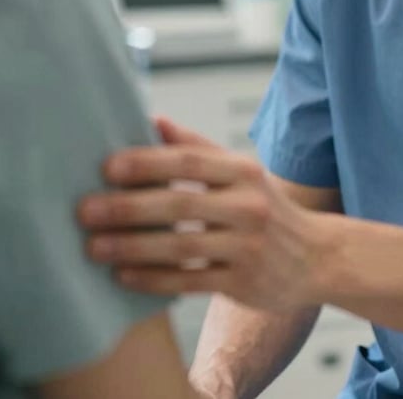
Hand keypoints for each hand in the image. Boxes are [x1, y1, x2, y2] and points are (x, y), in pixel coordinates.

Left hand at [78, 117, 321, 309]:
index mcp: (244, 171)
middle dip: (128, 207)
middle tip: (86, 211)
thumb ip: (198, 148)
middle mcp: (250, 205)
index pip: (190, 161)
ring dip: (132, 247)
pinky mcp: (245, 282)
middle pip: (181, 204)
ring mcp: (249, 246)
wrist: (316, 256)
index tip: (107, 167)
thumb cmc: (265, 207)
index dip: (148, 162)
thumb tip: (154, 120)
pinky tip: (124, 277)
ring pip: (182, 246)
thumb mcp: (241, 171)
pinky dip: (154, 279)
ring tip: (94, 247)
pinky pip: (190, 282)